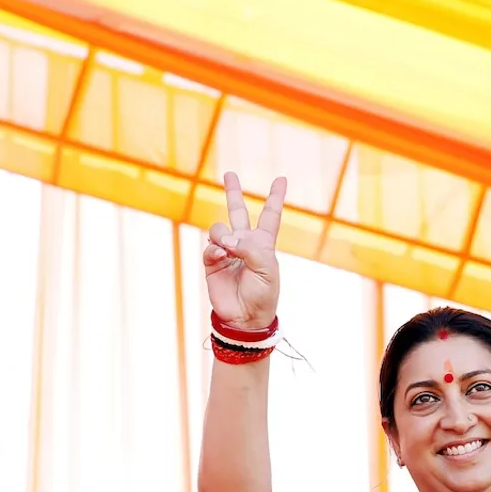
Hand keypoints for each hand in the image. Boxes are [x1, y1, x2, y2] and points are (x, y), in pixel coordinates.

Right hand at [203, 172, 285, 329]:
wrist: (246, 317)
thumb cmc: (264, 293)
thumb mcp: (267, 267)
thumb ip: (249, 248)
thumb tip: (226, 240)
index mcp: (264, 243)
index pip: (270, 215)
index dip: (275, 197)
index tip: (281, 179)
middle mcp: (244, 243)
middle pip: (237, 211)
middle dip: (233, 192)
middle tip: (229, 174)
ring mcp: (226, 251)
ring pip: (219, 229)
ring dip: (222, 235)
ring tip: (228, 248)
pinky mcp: (212, 263)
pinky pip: (209, 247)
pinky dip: (214, 249)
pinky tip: (221, 256)